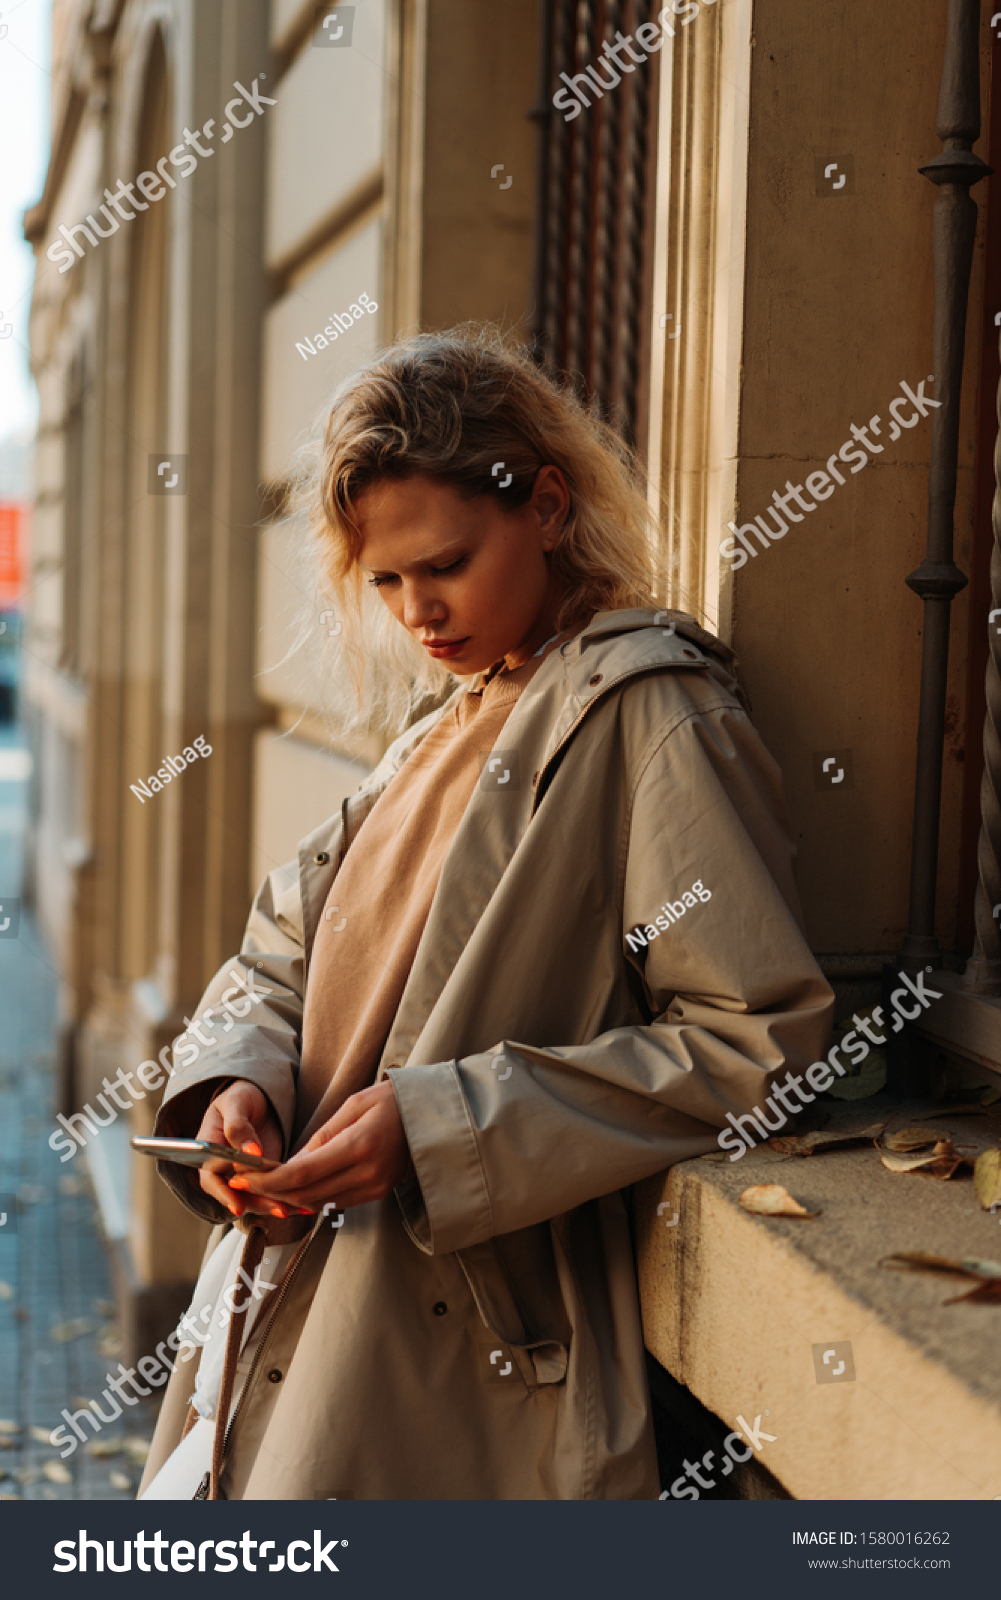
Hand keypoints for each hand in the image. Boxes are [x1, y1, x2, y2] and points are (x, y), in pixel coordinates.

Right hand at [195, 1080, 284, 1218]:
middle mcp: (223, 1167)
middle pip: (234, 1194)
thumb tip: (249, 1152)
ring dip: (271, 1205)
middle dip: (256, 1204)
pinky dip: (283, 1198)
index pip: (210, 1179)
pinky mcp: (263, 1175)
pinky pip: (269, 1191)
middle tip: (278, 1208)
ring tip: (291, 1209)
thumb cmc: (240, 1097)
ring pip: (253, 1197)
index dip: (223, 1194)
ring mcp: (244, 1174)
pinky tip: (300, 1203)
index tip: (238, 1206)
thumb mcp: (236, 1103)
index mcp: (209, 1150)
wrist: (257, 1098)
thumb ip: (238, 1126)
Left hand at [227, 1079, 412, 1215]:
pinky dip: (309, 1200)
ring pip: (318, 1204)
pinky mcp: (377, 1193)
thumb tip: (290, 1164)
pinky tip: (290, 1193)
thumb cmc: (392, 1102)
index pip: (302, 1174)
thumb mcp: (354, 1104)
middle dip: (269, 1192)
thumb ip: (322, 1136)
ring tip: (260, 1189)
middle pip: (306, 1195)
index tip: (242, 1175)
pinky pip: (335, 1203)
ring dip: (286, 1200)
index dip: (268, 1180)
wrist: (433, 1116)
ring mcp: (374, 1187)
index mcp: (359, 1145)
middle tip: (243, 1182)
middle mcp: (367, 1173)